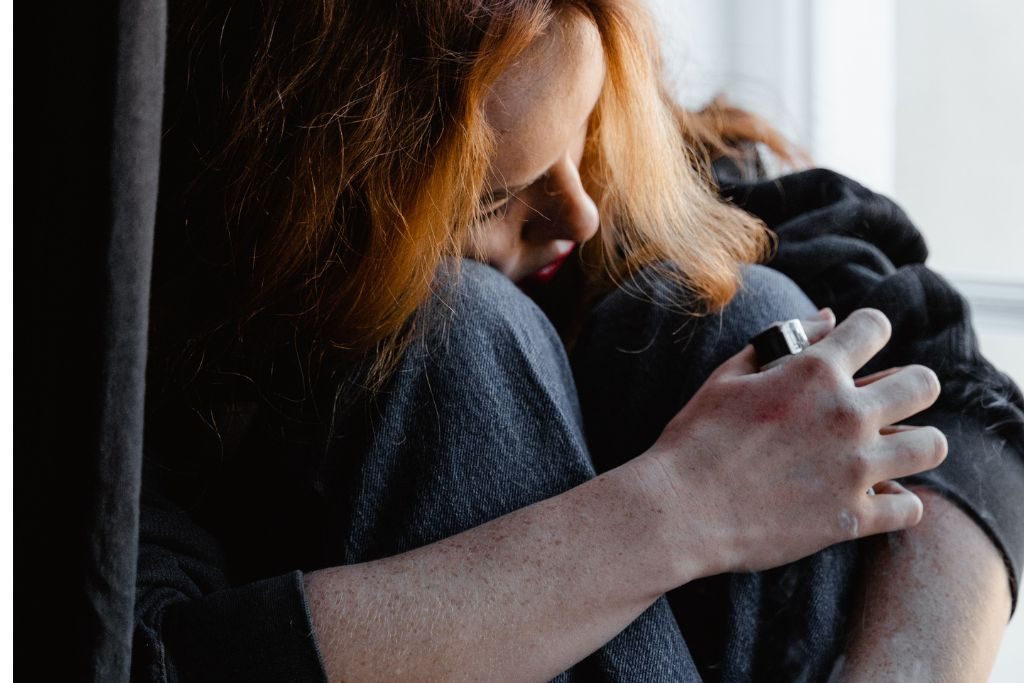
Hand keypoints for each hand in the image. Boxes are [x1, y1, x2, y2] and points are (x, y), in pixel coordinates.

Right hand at [646, 308, 947, 574]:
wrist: (680, 509)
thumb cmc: (696, 438)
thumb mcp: (729, 377)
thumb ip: (782, 341)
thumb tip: (827, 318)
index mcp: (813, 373)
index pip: (874, 327)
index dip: (867, 331)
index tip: (858, 346)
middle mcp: (846, 415)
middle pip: (923, 384)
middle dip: (909, 386)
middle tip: (885, 401)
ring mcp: (854, 468)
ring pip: (931, 445)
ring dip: (914, 444)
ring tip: (890, 451)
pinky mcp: (852, 517)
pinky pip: (910, 508)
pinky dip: (896, 502)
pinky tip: (874, 498)